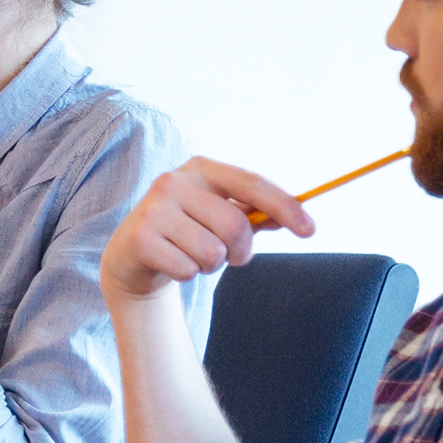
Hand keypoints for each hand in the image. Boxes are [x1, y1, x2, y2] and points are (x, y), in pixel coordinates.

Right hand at [99, 158, 312, 306]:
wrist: (132, 253)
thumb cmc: (187, 231)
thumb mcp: (220, 216)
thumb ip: (255, 214)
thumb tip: (299, 219)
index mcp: (201, 168)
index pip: (251, 183)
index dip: (285, 206)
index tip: (310, 231)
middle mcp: (174, 181)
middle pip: (235, 225)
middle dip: (241, 251)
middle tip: (230, 257)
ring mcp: (153, 208)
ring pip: (213, 252)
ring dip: (211, 265)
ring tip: (194, 256)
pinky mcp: (140, 238)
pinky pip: (188, 269)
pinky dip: (188, 274)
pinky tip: (173, 263)